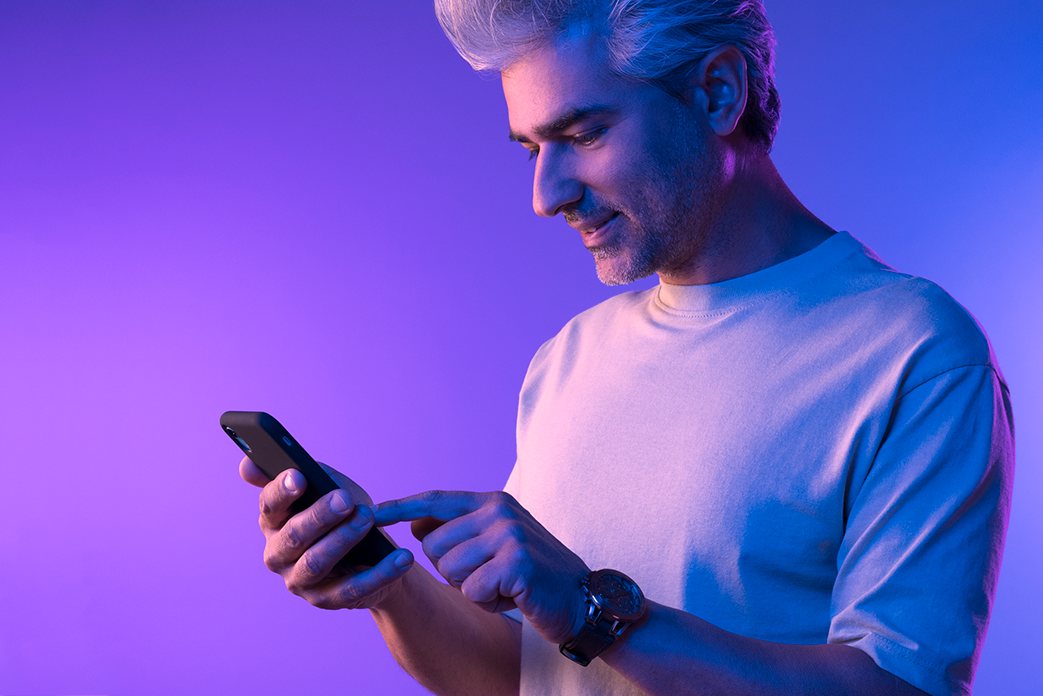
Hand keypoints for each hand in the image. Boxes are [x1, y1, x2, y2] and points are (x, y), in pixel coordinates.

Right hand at [239, 456, 413, 609]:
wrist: (371, 551)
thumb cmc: (342, 512)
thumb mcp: (326, 487)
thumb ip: (300, 471)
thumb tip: (248, 464)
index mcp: (273, 522)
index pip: (270, 506)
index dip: (282, 491)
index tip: (300, 476)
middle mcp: (278, 554)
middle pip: (293, 536)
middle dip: (319, 516)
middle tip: (345, 499)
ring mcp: (299, 580)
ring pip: (317, 562)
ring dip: (344, 539)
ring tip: (368, 519)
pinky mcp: (326, 600)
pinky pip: (352, 588)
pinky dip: (379, 573)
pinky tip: (401, 556)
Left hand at [376, 490, 589, 644]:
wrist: (582, 598)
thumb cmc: (534, 574)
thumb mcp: (497, 542)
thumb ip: (461, 531)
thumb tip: (416, 524)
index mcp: (492, 501)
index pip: (435, 500)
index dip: (401, 507)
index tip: (371, 512)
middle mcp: (499, 511)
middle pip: (433, 545)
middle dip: (452, 570)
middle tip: (489, 575)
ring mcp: (508, 534)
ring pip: (449, 569)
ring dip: (471, 588)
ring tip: (503, 585)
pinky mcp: (516, 562)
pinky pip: (471, 590)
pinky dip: (488, 602)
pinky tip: (513, 596)